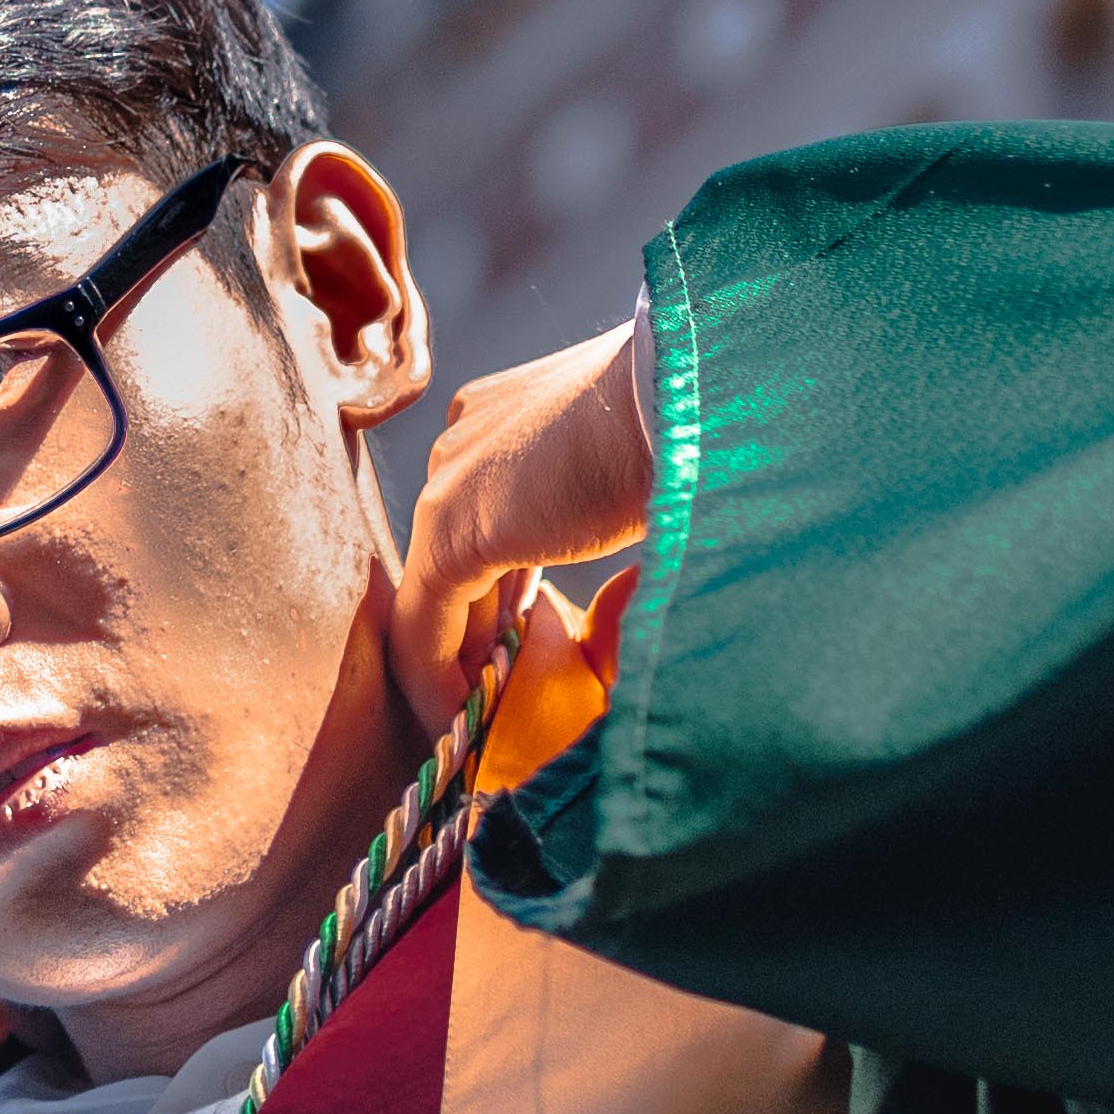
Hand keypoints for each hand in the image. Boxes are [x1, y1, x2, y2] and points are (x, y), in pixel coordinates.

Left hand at [387, 318, 654, 733]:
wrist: (690, 396)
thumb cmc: (688, 426)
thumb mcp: (629, 465)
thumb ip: (594, 505)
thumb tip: (607, 554)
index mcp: (504, 413)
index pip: (487, 514)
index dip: (502, 586)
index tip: (525, 639)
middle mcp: (462, 439)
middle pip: (457, 554)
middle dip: (480, 626)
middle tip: (507, 685)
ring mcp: (449, 483)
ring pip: (435, 591)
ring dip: (460, 656)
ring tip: (489, 709)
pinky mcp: (452, 533)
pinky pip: (422, 625)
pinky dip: (438, 677)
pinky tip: (468, 717)